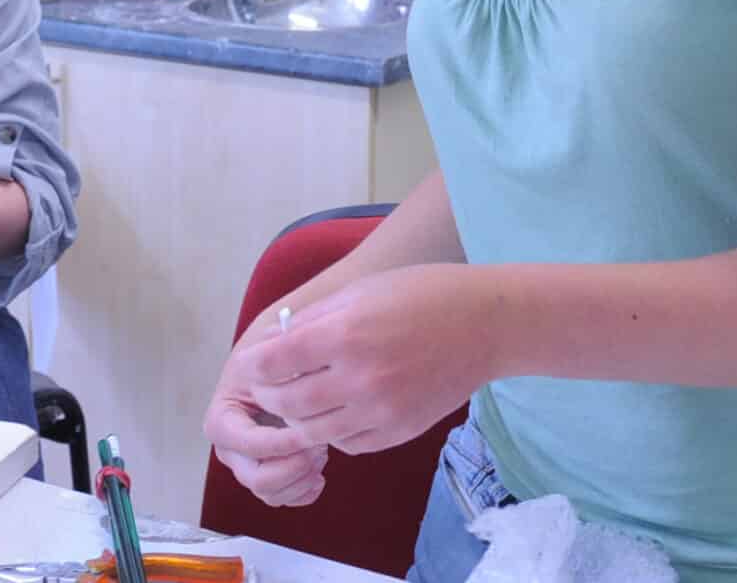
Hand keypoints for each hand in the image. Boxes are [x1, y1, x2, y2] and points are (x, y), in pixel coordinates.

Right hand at [204, 312, 329, 507]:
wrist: (279, 358)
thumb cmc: (273, 351)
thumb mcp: (271, 347)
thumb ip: (281, 363)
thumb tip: (297, 377)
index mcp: (223, 417)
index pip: (246, 443)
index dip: (279, 444)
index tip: (309, 433)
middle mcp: (230, 447)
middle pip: (256, 478)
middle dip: (293, 467)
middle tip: (319, 446)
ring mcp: (248, 464)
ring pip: (271, 493)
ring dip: (301, 478)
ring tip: (321, 451)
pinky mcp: (267, 474)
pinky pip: (284, 498)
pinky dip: (304, 491)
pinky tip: (319, 471)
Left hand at [242, 265, 496, 454]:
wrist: (485, 324)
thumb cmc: (421, 295)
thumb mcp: (359, 293)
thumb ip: (312, 322)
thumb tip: (272, 345)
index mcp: (344, 334)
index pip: (273, 365)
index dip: (254, 367)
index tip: (251, 364)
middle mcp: (360, 377)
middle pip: (286, 405)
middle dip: (268, 398)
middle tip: (267, 387)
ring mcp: (382, 409)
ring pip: (314, 432)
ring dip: (296, 421)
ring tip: (296, 403)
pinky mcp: (400, 430)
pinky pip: (349, 444)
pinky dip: (332, 432)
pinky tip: (335, 412)